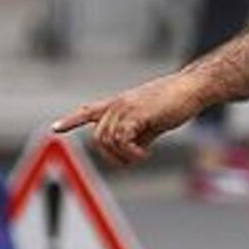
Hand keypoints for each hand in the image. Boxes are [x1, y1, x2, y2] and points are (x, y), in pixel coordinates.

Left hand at [52, 73, 202, 165]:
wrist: (194, 88)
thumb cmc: (179, 101)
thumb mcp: (154, 120)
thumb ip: (139, 134)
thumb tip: (131, 151)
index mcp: (120, 103)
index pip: (89, 111)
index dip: (71, 120)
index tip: (54, 128)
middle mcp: (118, 104)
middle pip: (98, 137)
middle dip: (110, 156)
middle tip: (132, 161)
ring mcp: (125, 107)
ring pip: (107, 140)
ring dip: (121, 157)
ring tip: (140, 157)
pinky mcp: (136, 113)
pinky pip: (120, 140)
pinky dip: (130, 153)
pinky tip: (144, 154)